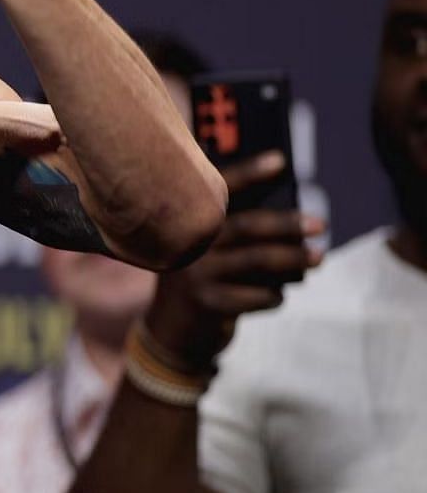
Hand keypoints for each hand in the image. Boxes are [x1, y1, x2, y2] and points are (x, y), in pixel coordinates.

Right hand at [144, 151, 324, 367]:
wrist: (171, 331)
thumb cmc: (202, 280)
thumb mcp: (203, 249)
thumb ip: (232, 228)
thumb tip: (289, 211)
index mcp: (189, 223)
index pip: (220, 191)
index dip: (250, 173)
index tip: (280, 161)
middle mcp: (189, 244)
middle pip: (246, 226)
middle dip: (287, 223)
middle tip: (320, 224)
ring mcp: (196, 275)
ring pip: (256, 260)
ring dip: (293, 258)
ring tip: (318, 257)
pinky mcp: (207, 304)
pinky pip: (255, 296)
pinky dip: (274, 295)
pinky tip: (279, 295)